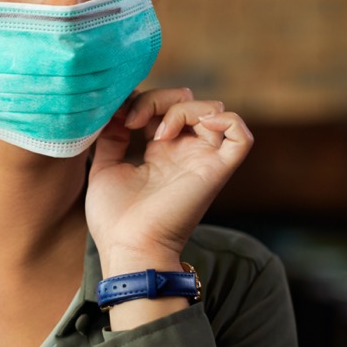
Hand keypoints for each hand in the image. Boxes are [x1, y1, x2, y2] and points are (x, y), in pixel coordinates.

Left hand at [86, 88, 252, 282]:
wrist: (128, 248)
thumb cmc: (115, 219)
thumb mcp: (104, 168)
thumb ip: (111, 138)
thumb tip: (115, 110)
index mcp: (159, 154)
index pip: (164, 108)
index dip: (143, 101)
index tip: (117, 115)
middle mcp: (184, 154)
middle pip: (189, 103)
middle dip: (159, 99)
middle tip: (133, 121)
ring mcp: (202, 160)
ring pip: (214, 110)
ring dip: (182, 109)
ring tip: (156, 133)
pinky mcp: (216, 171)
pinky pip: (241, 137)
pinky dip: (225, 120)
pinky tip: (190, 128)